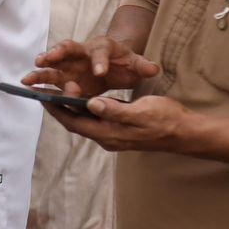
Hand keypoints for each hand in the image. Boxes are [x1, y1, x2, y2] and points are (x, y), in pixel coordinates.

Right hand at [23, 36, 159, 98]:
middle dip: (56, 54)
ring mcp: (70, 65)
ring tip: (27, 79)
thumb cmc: (124, 62)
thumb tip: (153, 69)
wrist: (115, 65)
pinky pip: (49, 80)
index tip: (100, 72)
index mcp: (102, 47)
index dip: (99, 61)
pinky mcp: (64, 78)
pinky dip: (39, 84)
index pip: (100, 52)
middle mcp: (81, 53)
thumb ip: (143, 66)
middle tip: (46, 60)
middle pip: (67, 49)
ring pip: (53, 65)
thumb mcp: (136, 64)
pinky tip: (28, 90)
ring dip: (40, 71)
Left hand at [45, 94, 191, 153]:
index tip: (43, 96)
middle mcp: (106, 137)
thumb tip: (91, 104)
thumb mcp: (141, 111)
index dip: (57, 110)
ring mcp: (113, 135)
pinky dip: (85, 109)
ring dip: (71, 108)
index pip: (74, 122)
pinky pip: (95, 120)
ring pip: (84, 121)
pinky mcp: (119, 131)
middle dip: (59, 108)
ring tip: (58, 92)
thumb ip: (115, 110)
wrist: (186, 132)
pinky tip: (82, 98)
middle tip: (44, 91)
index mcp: (108, 133)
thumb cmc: (166, 120)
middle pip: (75, 122)